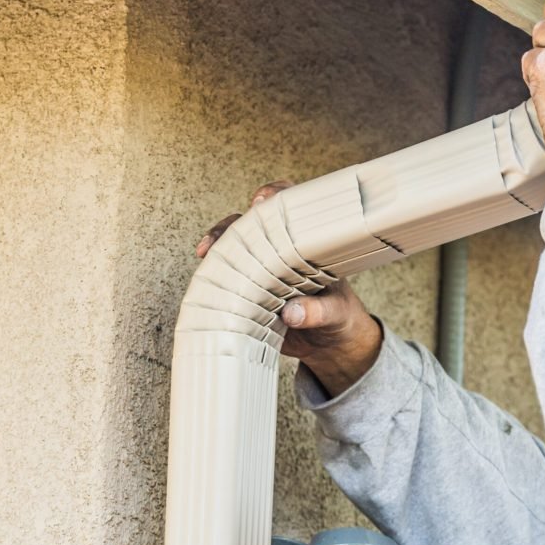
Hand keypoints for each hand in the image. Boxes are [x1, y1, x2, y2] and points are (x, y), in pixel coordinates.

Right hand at [196, 181, 382, 396]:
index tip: (262, 201)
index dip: (275, 196)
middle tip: (224, 235)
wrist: (331, 349)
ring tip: (208, 253)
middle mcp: (281, 254)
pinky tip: (204, 283)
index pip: (291, 208)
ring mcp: (262, 274)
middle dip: (232, 225)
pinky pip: (226, 283)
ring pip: (232, 251)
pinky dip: (212, 281)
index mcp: (307, 245)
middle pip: (251, 226)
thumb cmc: (340, 317)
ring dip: (217, 249)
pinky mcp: (249, 298)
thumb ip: (319, 311)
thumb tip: (292, 313)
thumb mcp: (337, 313)